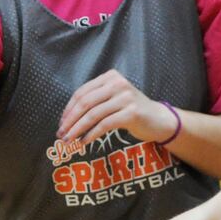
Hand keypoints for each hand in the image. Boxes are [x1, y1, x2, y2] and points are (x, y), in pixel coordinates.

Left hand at [60, 69, 177, 146]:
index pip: (82, 92)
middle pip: (85, 103)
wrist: (159, 120)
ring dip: (77, 130)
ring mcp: (126, 97)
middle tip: (61, 134)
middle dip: (70, 120)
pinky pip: (104, 125)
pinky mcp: (132, 113)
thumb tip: (67, 117)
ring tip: (69, 141)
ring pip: (93, 115)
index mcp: (110, 77)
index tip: (61, 124)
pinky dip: (91, 135)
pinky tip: (84, 143)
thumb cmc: (132, 111)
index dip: (68, 109)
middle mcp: (118, 83)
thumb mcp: (113, 99)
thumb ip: (95, 101)